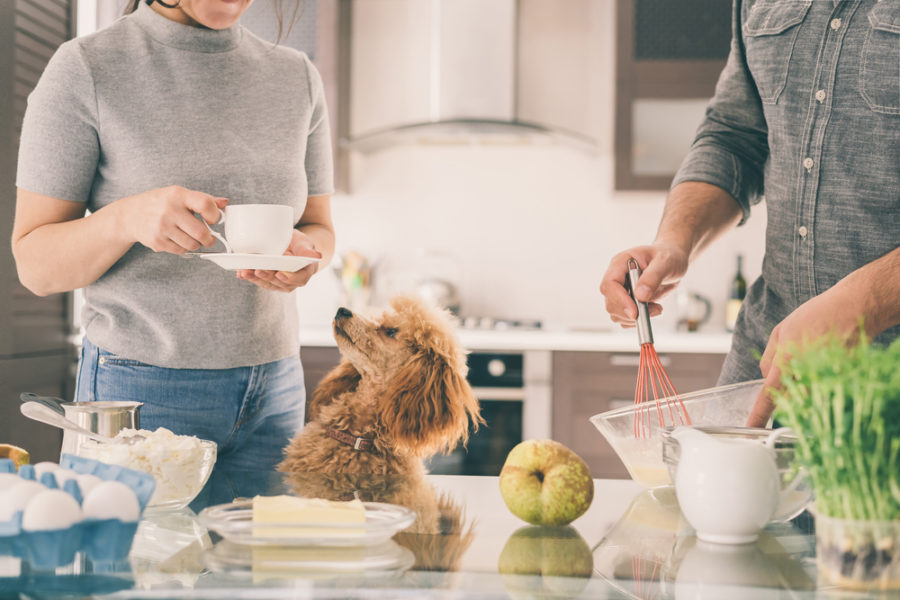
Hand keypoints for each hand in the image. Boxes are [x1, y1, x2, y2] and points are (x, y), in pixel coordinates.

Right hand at [120, 186, 227, 253]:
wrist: (130, 215)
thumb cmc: (159, 203)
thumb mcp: (178, 194)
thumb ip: (203, 199)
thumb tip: (225, 203)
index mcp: (178, 195)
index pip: (205, 204)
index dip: (214, 215)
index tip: (213, 219)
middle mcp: (169, 210)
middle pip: (201, 232)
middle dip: (209, 238)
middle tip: (209, 237)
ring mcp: (162, 227)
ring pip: (192, 245)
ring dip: (197, 244)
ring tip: (192, 237)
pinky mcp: (157, 241)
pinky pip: (181, 251)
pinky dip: (184, 248)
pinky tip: (178, 239)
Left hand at [236, 229, 322, 292]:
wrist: (292, 247)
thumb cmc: (300, 244)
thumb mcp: (305, 243)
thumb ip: (308, 250)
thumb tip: (317, 256)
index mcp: (306, 271)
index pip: (300, 278)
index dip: (290, 278)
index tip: (279, 274)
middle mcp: (294, 280)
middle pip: (281, 283)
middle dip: (268, 277)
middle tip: (258, 270)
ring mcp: (281, 282)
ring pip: (268, 284)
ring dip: (256, 279)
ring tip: (245, 271)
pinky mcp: (269, 281)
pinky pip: (260, 281)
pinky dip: (250, 277)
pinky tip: (241, 273)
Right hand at [599, 244, 688, 326]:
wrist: (674, 261)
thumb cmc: (669, 256)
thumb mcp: (665, 262)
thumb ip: (653, 277)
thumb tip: (640, 295)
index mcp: (620, 264)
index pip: (609, 284)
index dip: (619, 300)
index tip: (634, 311)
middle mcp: (617, 278)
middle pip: (611, 302)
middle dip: (630, 312)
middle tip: (653, 310)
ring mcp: (621, 291)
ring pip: (616, 313)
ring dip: (636, 317)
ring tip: (656, 308)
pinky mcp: (628, 302)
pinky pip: (625, 318)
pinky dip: (638, 320)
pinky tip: (652, 310)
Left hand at [748, 282, 863, 426]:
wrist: (854, 307)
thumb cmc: (815, 316)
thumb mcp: (780, 330)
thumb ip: (768, 357)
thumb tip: (764, 379)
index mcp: (786, 359)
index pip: (768, 393)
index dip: (759, 413)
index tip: (751, 427)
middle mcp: (806, 371)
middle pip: (789, 400)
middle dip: (786, 397)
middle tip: (794, 376)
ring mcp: (826, 376)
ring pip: (808, 398)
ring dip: (804, 392)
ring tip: (813, 367)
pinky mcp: (842, 378)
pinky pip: (826, 392)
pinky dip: (821, 385)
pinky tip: (825, 365)